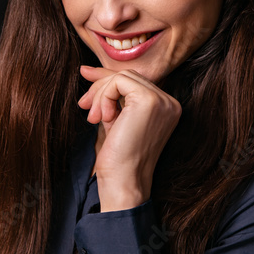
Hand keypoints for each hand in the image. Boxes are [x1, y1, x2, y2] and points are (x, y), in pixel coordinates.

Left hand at [77, 66, 180, 210]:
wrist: (123, 183)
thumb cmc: (118, 159)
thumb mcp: (114, 119)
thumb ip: (110, 96)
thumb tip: (88, 70)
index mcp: (166, 108)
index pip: (134, 82)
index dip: (107, 79)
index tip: (84, 74)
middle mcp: (170, 103)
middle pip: (128, 76)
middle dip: (100, 88)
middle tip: (84, 106)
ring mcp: (162, 101)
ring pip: (121, 77)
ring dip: (100, 95)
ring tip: (93, 119)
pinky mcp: (149, 100)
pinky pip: (118, 81)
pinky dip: (103, 97)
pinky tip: (102, 119)